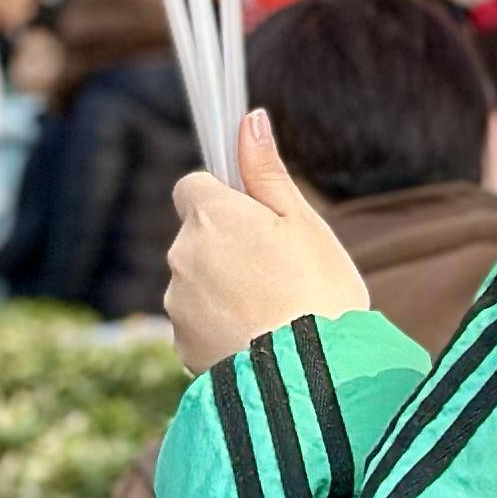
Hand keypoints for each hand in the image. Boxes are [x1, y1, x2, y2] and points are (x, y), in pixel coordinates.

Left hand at [167, 113, 372, 374]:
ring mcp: (177, 303)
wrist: (313, 377)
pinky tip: (256, 337)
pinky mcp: (181, 345)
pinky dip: (219, 326)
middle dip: (225, 245)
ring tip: (271, 309)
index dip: (222, 198)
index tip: (253, 217)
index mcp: (211, 216)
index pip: (193, 186)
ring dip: (221, 287)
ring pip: (195, 281)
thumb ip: (266, 171)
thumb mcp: (302, 221)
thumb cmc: (319, 291)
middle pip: (195, 236)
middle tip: (276, 268)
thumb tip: (249, 120)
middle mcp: (182, 255)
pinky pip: (196, 323)